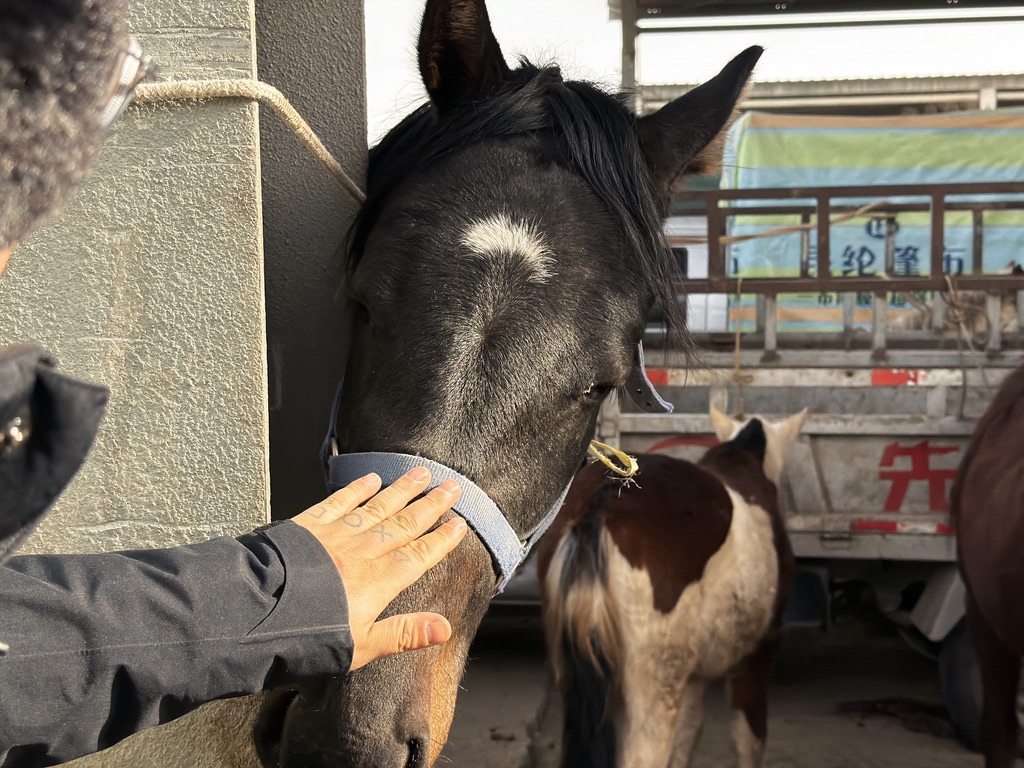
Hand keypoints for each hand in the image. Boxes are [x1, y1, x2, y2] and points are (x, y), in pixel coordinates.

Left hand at [292, 468, 466, 669]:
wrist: (258, 613)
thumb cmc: (306, 637)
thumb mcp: (361, 646)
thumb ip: (403, 633)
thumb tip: (444, 628)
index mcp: (379, 581)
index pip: (419, 555)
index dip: (441, 540)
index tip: (459, 524)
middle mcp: (363, 552)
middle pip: (405, 524)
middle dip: (431, 505)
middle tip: (453, 487)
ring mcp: (337, 535)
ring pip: (378, 506)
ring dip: (402, 490)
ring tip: (422, 473)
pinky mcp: (310, 526)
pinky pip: (339, 501)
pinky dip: (357, 489)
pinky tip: (371, 479)